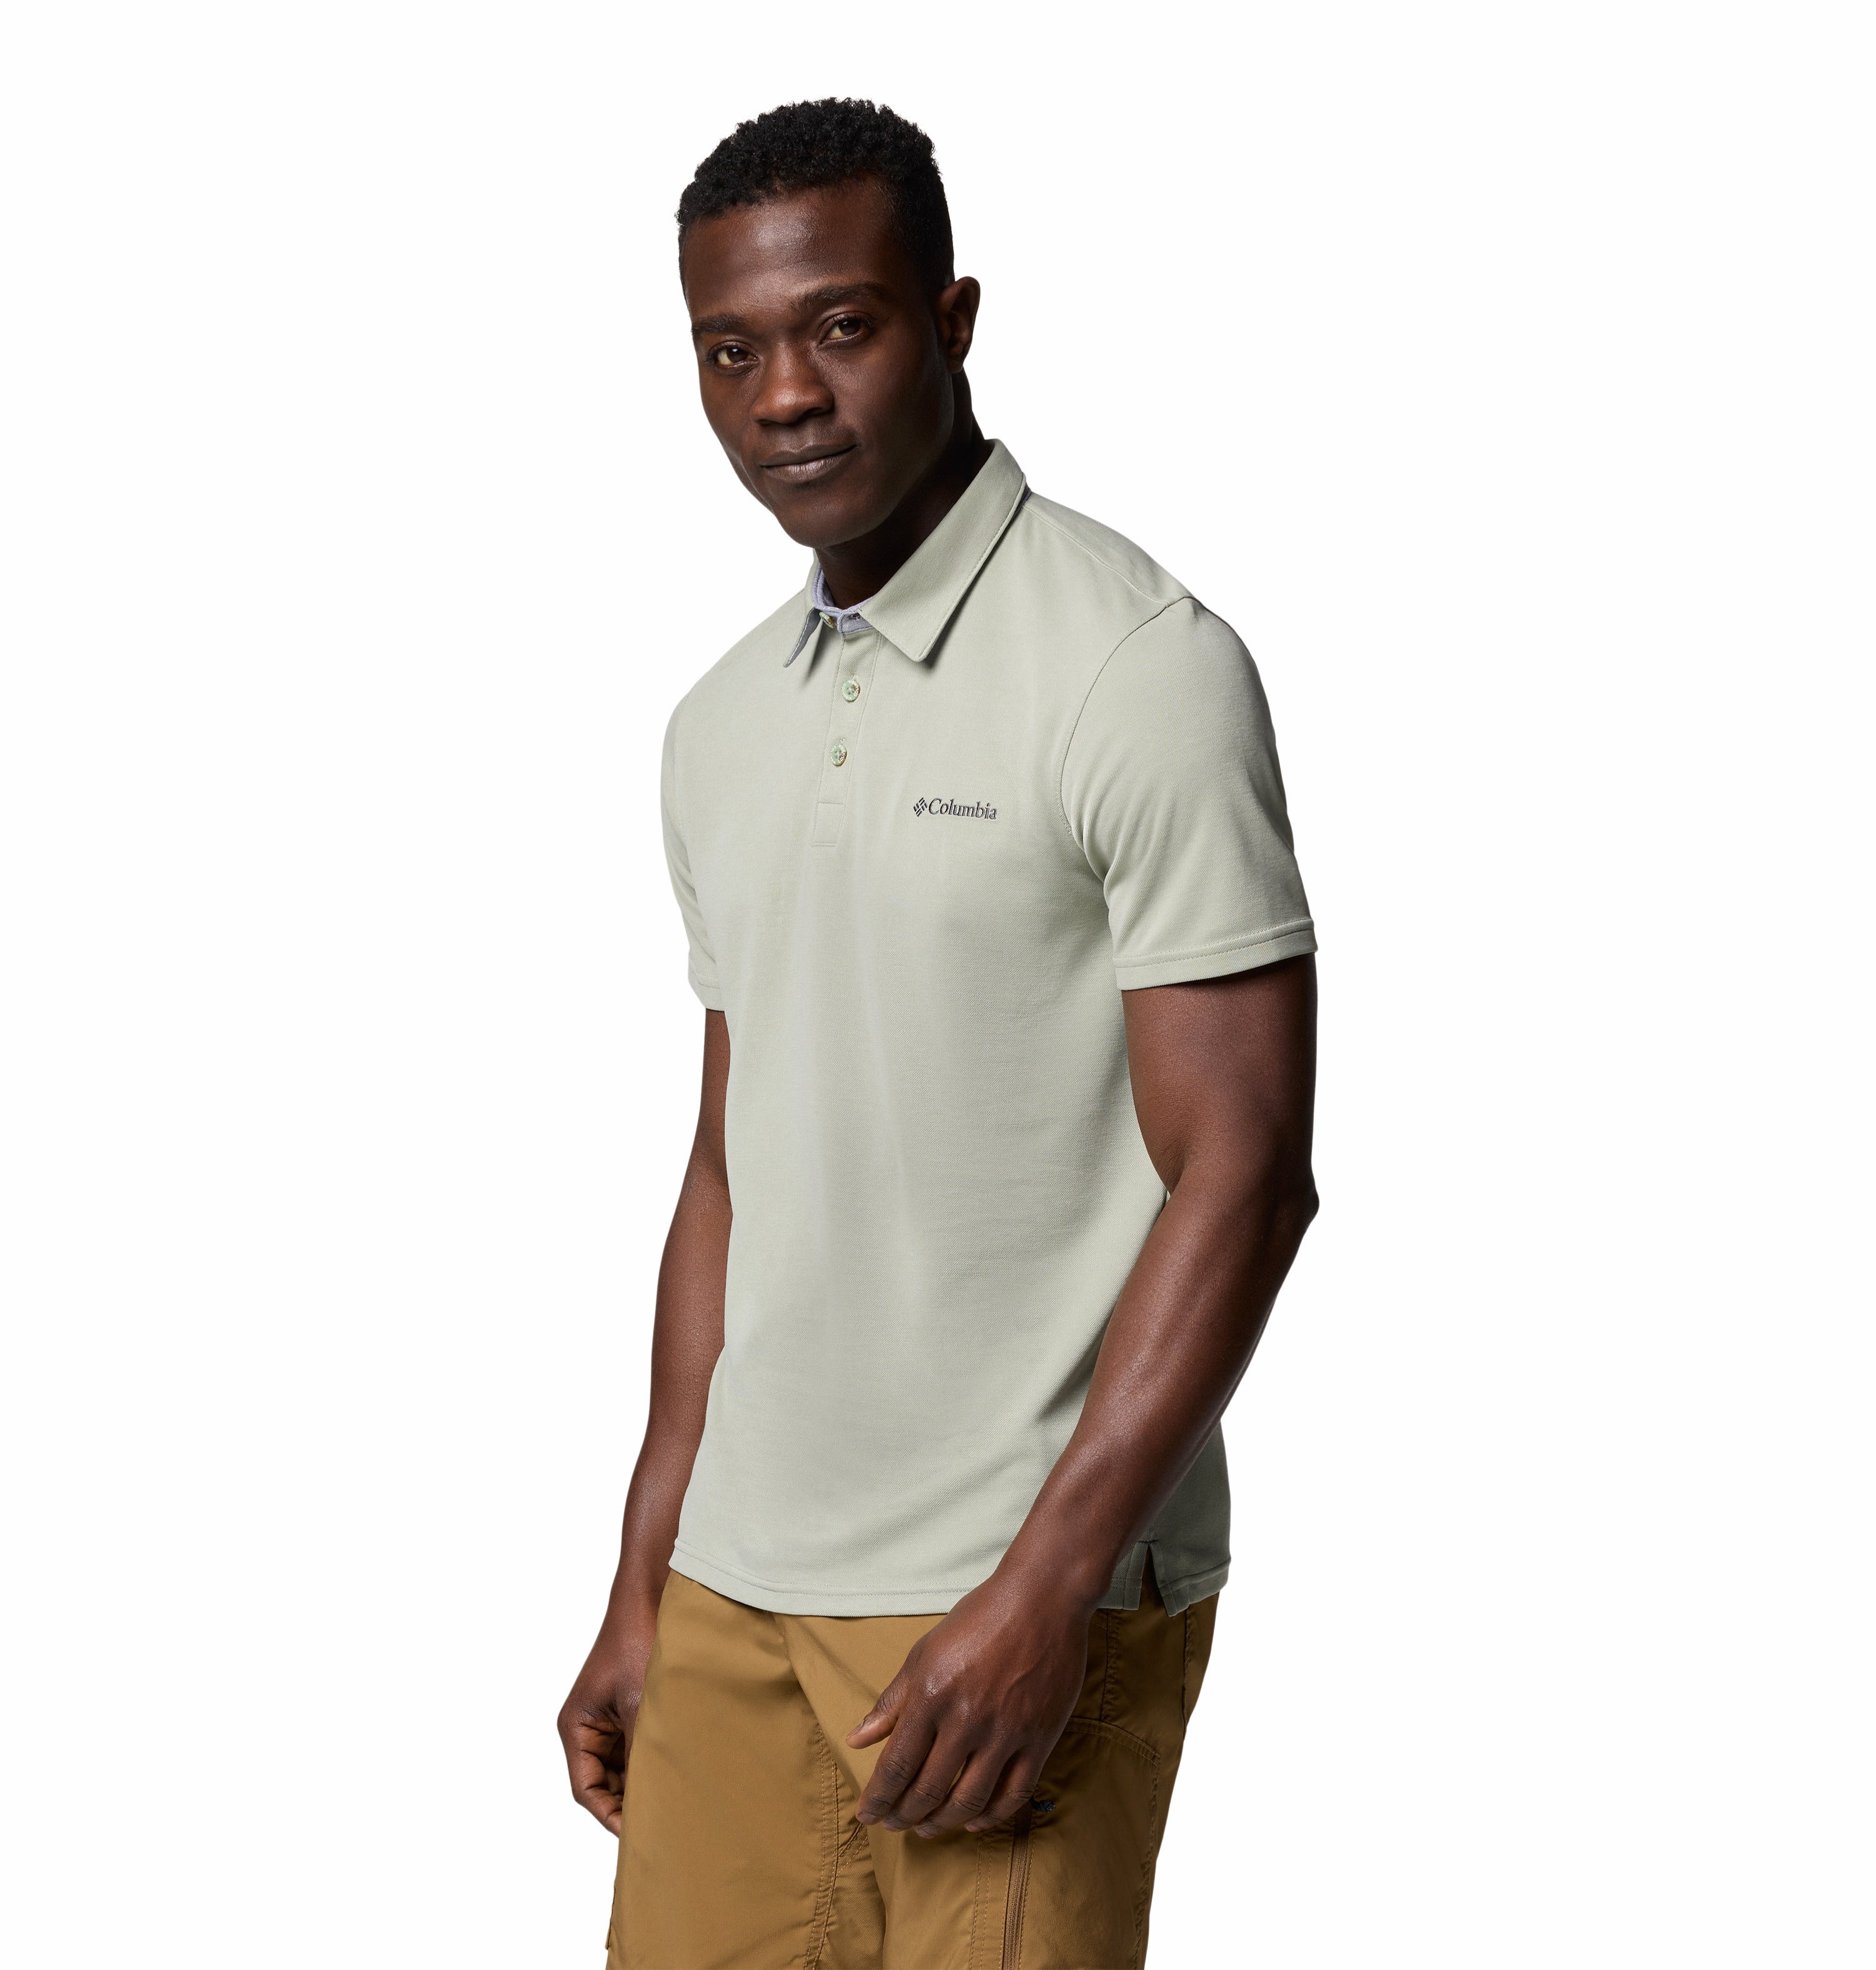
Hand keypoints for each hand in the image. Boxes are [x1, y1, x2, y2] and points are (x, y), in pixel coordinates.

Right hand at [557, 1606, 657, 1833]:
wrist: (652, 1597)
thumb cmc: (638, 1644)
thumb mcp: (639, 1705)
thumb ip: (641, 1752)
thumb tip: (656, 1797)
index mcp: (577, 1729)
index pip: (586, 1790)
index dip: (609, 1816)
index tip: (638, 1835)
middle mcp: (589, 1729)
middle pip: (605, 1783)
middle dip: (629, 1803)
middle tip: (663, 1826)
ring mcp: (611, 1720)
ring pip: (624, 1768)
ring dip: (645, 1781)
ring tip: (676, 1803)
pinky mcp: (632, 1710)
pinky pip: (639, 1747)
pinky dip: (654, 1760)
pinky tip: (680, 1771)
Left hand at [845, 1567, 1093, 1836]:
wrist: (1042, 1598)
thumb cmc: (979, 1619)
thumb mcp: (925, 1652)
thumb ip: (892, 1701)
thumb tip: (856, 1739)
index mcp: (932, 1694)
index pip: (896, 1765)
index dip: (878, 1799)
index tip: (866, 1815)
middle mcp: (967, 1718)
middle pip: (928, 1789)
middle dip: (904, 1815)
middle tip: (893, 1825)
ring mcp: (1007, 1731)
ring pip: (969, 1800)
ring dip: (943, 1823)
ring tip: (927, 1828)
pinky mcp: (1040, 1737)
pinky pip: (1014, 1793)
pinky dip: (991, 1816)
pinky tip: (974, 1821)